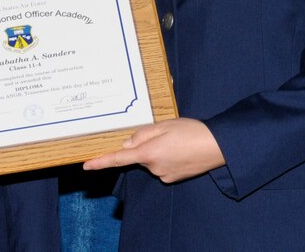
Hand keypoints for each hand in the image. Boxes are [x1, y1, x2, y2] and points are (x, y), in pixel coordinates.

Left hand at [82, 118, 224, 182]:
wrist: (218, 147)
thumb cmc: (191, 132)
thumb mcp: (164, 125)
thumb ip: (142, 134)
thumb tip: (127, 145)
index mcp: (148, 153)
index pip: (118, 159)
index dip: (101, 162)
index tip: (86, 165)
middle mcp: (153, 168)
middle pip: (139, 155)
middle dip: (146, 145)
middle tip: (166, 133)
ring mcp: (164, 175)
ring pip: (151, 161)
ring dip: (158, 151)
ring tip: (177, 141)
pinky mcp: (173, 178)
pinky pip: (162, 167)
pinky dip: (167, 158)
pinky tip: (181, 150)